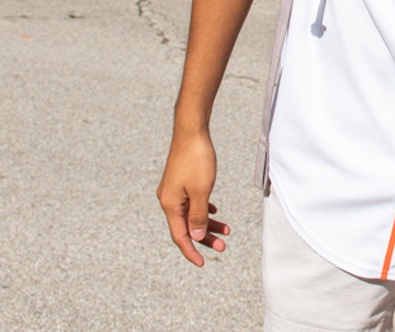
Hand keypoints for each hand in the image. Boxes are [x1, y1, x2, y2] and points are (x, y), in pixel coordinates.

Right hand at [157, 130, 229, 265]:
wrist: (191, 131)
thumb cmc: (196, 159)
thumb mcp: (201, 191)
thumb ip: (198, 216)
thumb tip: (196, 236)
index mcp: (170, 205)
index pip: (180, 236)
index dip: (191, 251)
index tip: (202, 263)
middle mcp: (168, 200)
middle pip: (186, 227)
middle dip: (204, 238)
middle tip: (223, 246)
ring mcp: (173, 190)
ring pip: (190, 214)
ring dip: (207, 224)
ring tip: (226, 230)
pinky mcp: (179, 182)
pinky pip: (190, 202)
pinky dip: (202, 210)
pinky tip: (214, 211)